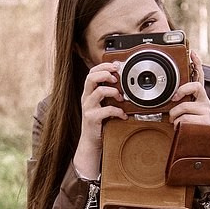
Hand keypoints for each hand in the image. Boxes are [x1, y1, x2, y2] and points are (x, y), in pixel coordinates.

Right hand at [74, 62, 123, 178]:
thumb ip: (109, 93)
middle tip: (116, 78)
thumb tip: (122, 81)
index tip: (115, 66)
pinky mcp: (92, 119)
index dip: (103, 66)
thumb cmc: (99, 122)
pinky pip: (106, 110)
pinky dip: (118, 111)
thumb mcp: (103, 105)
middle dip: (105, 74)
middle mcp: (86, 98)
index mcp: (89, 92)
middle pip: (91, 78)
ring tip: (121, 97)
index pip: (92, 72)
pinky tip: (123, 115)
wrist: (91, 142)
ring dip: (113, 92)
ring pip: (99, 92)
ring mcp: (88, 108)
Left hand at [168, 50, 209, 127]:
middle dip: (182, 91)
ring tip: (176, 121)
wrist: (198, 145)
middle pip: (195, 86)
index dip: (197, 64)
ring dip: (174, 116)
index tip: (193, 53)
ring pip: (183, 107)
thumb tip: (170, 98)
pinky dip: (177, 125)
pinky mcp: (204, 122)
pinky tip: (181, 128)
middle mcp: (205, 102)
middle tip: (174, 98)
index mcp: (200, 97)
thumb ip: (180, 102)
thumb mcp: (183, 112)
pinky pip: (183, 119)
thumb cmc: (188, 126)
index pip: (200, 77)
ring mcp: (206, 112)